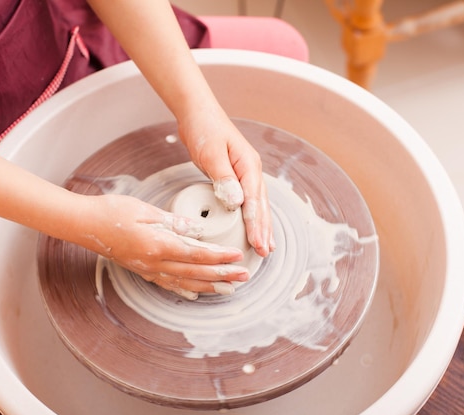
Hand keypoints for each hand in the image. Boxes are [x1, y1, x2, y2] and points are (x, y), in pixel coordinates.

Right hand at [77, 194, 249, 298]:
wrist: (84, 225)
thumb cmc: (111, 211)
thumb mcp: (145, 209)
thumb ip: (173, 221)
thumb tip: (197, 230)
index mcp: (158, 244)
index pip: (196, 254)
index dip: (219, 257)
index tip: (237, 256)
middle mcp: (154, 262)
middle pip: (195, 272)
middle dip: (222, 275)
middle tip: (244, 276)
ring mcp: (148, 269)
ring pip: (184, 282)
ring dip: (209, 286)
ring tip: (229, 288)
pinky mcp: (142, 270)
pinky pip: (167, 284)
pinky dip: (185, 290)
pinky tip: (196, 293)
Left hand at [177, 106, 274, 257]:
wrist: (197, 113)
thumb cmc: (204, 129)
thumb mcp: (211, 153)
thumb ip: (223, 178)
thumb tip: (237, 202)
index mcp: (248, 166)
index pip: (254, 200)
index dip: (256, 224)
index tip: (257, 243)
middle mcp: (251, 171)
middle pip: (261, 205)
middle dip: (264, 230)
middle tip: (265, 252)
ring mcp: (245, 174)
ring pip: (257, 205)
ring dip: (262, 226)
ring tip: (266, 247)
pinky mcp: (235, 177)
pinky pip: (247, 201)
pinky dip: (251, 217)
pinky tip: (252, 228)